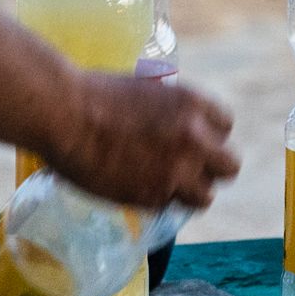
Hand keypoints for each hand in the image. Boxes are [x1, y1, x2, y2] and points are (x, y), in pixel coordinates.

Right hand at [44, 73, 239, 210]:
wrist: (65, 115)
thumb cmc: (95, 94)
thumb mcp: (146, 89)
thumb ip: (170, 111)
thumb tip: (174, 125)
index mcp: (192, 104)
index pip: (225, 125)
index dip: (211, 133)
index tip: (197, 137)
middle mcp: (193, 139)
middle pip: (229, 166)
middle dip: (213, 167)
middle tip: (192, 167)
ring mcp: (175, 172)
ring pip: (205, 196)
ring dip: (191, 191)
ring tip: (170, 184)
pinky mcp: (152, 197)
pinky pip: (169, 206)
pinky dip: (158, 199)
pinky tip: (139, 186)